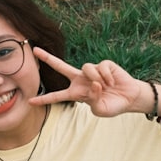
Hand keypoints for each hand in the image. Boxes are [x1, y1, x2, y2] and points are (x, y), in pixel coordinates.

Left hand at [29, 47, 145, 117]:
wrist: (129, 98)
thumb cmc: (113, 105)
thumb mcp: (100, 109)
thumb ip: (93, 100)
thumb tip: (93, 84)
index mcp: (76, 93)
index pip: (57, 96)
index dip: (44, 99)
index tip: (30, 101)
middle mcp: (81, 80)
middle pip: (61, 67)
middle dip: (48, 58)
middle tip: (35, 50)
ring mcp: (91, 71)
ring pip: (85, 68)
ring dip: (96, 78)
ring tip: (106, 86)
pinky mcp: (103, 65)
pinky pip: (100, 67)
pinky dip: (107, 76)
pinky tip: (113, 82)